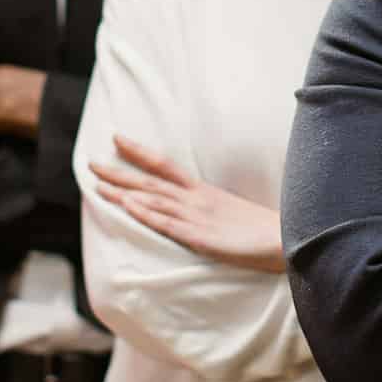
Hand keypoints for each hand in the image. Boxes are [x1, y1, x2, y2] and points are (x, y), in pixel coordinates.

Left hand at [89, 135, 285, 272]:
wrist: (291, 243)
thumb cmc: (265, 232)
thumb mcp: (231, 215)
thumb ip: (211, 210)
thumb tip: (195, 209)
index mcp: (205, 193)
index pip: (165, 166)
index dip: (140, 152)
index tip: (117, 138)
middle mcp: (197, 200)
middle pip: (151, 181)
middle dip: (119, 171)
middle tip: (89, 162)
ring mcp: (198, 218)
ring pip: (153, 199)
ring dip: (123, 190)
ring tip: (96, 182)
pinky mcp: (202, 238)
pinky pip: (168, 224)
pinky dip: (145, 213)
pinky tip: (127, 205)